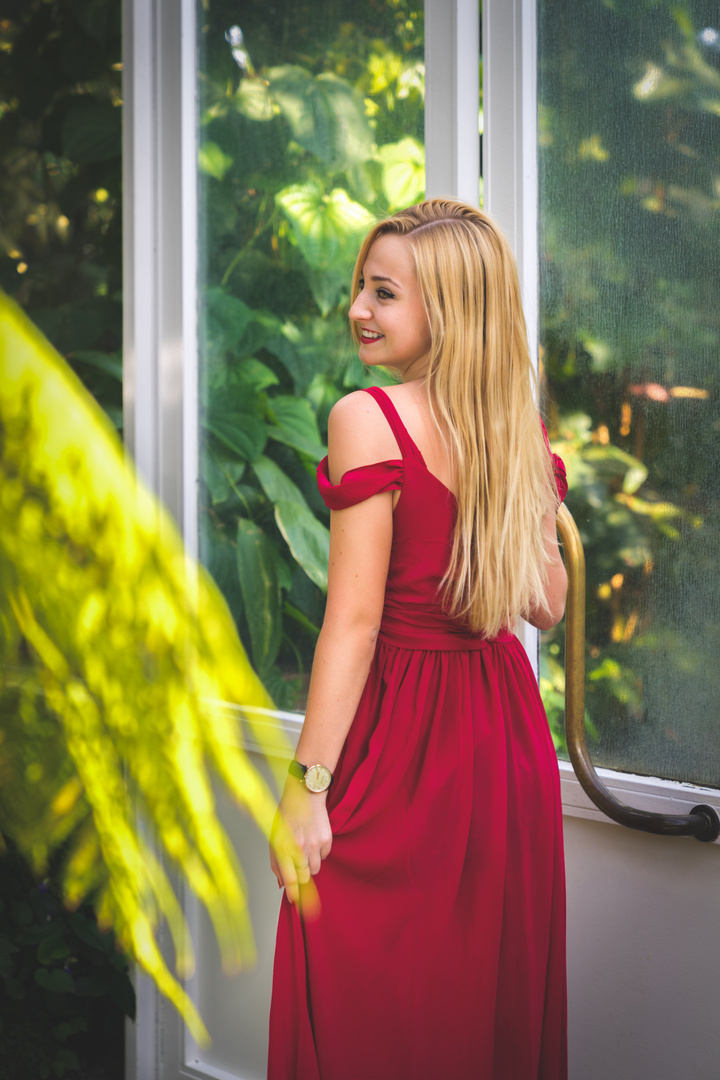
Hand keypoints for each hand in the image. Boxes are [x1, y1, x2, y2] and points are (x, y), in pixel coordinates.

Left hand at [270, 777, 332, 905]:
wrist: (305, 794)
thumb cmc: (286, 815)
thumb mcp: (274, 837)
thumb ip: (276, 862)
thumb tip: (281, 884)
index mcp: (283, 847)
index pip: (289, 879)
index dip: (293, 893)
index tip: (294, 902)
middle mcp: (299, 847)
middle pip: (305, 878)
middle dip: (302, 880)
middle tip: (300, 876)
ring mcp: (314, 843)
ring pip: (316, 869)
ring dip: (310, 866)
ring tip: (305, 851)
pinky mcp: (326, 839)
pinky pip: (324, 857)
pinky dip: (319, 854)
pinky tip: (313, 840)